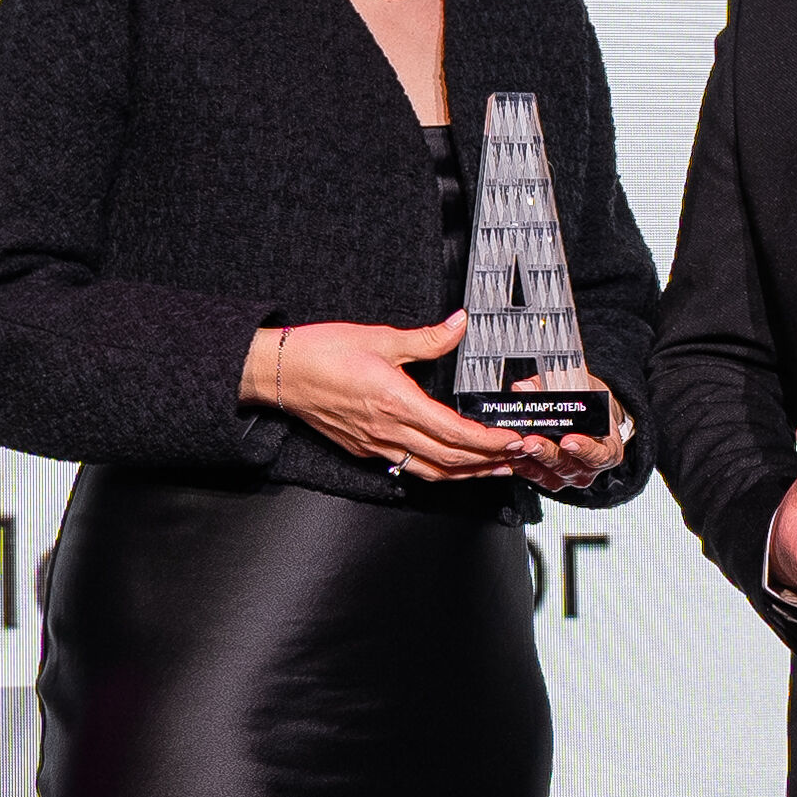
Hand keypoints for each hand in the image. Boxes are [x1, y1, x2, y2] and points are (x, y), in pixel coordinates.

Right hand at [244, 311, 521, 483]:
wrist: (278, 373)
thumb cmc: (321, 352)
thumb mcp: (380, 337)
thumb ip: (426, 338)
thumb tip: (458, 324)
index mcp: (394, 402)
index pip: (453, 432)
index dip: (488, 441)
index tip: (513, 440)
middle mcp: (387, 430)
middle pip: (449, 459)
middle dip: (488, 462)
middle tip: (518, 458)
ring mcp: (374, 445)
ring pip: (430, 470)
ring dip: (466, 473)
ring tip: (494, 469)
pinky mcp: (364, 449)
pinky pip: (408, 467)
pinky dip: (437, 470)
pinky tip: (451, 464)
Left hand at [510, 393, 631, 495]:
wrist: (588, 418)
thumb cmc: (589, 405)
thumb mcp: (580, 388)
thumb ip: (553, 386)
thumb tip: (526, 387)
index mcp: (607, 449)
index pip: (599, 454)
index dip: (584, 449)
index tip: (568, 440)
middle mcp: (589, 467)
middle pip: (567, 464)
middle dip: (546, 452)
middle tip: (531, 441)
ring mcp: (568, 476)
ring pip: (547, 473)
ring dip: (530, 458)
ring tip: (516, 444)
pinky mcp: (549, 479)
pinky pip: (533, 476)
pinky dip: (520, 464)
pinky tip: (511, 452)